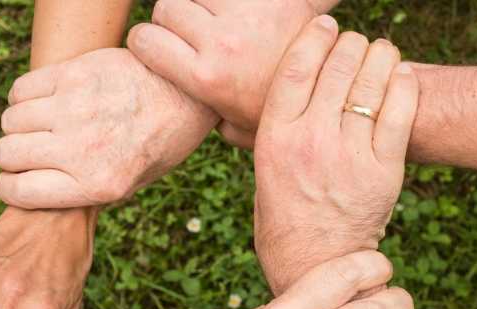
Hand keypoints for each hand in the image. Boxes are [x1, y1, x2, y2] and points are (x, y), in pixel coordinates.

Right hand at [0, 48, 217, 208]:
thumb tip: (36, 194)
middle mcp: (82, 149)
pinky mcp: (74, 74)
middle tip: (31, 152)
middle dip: (12, 157)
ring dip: (19, 126)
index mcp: (97, 185)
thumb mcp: (131, 184)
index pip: (19, 191)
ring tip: (41, 125)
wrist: (187, 94)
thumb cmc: (159, 143)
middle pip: (8, 154)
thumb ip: (85, 192)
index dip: (9, 188)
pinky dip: (23, 98)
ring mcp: (76, 108)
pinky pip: (21, 89)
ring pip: (11, 120)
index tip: (14, 181)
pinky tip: (44, 102)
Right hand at [127, 1, 341, 147]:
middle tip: (186, 32)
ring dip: (197, 2)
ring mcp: (245, 14)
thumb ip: (209, 120)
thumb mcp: (240, 128)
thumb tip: (191, 118)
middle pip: (167, 8)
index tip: (154, 46)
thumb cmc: (280, 112)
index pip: (144, 40)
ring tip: (211, 19)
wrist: (332, 85)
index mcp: (205, 78)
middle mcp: (221, 43)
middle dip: (170, 18)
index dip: (144, 41)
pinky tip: (233, 12)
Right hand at [253, 17, 418, 293]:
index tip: (325, 24)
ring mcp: (349, 156)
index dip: (314, 36)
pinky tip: (400, 75)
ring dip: (379, 56)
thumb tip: (270, 92)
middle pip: (337, 66)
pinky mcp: (383, 171)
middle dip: (350, 43)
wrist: (314, 263)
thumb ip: (266, 130)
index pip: (296, 67)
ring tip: (380, 52)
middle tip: (355, 42)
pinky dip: (403, 84)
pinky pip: (400, 111)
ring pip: (371, 82)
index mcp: (274, 138)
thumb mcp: (261, 169)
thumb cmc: (282, 215)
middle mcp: (310, 141)